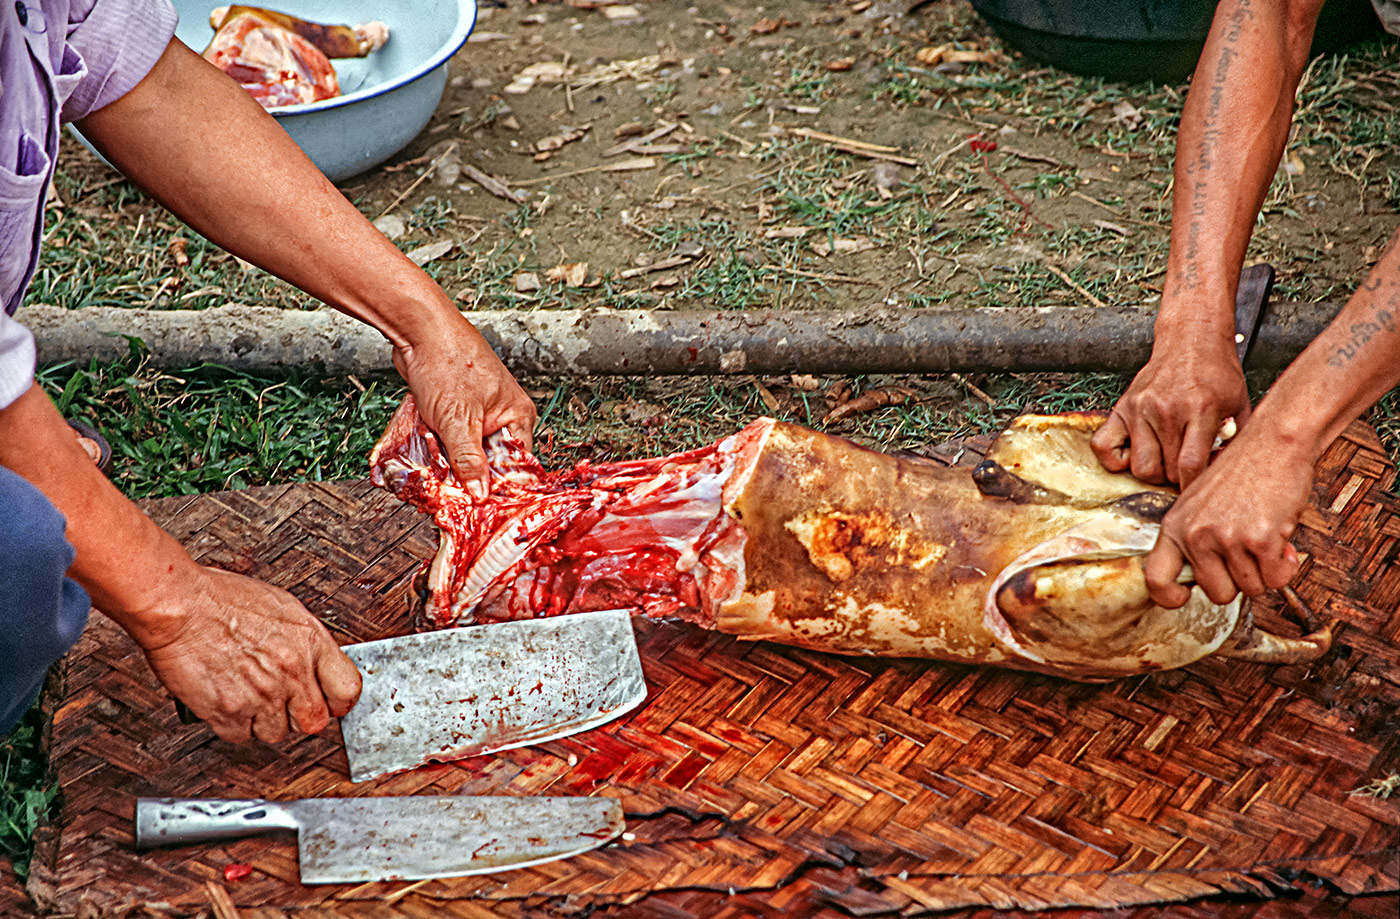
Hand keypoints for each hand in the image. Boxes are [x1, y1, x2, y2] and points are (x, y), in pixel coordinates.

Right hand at [140, 566, 361, 742]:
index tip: (330, 701)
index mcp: (310, 643)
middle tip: (285, 704)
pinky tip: (228, 702)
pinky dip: (234, 725)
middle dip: (300, 716)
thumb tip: (317, 661)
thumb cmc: (222, 599)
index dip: (338, 700)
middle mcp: (291, 672)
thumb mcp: (282, 606)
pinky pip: (241, 736)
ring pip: (277, 733)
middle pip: (314, 721)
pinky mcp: (229, 712)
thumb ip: (305, 640)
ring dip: (264, 721)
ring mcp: (262, 695)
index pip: (347, 689)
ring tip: (250, 697)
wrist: (179, 606)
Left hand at [391, 317, 536, 491]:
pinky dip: (439, 445)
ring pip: (467, 449)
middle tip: (450, 488)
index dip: (497, 485)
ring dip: (450, 459)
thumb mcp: (458, 422)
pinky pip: (452, 437)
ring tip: (434, 464)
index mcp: (517, 416)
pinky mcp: (457, 408)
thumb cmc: (447, 362)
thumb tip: (481, 495)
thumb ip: (470, 461)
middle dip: (468, 473)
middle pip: (490, 459)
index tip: (479, 504)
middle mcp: (503, 414)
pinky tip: (426, 447)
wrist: (418, 330)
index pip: (516, 464)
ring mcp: (479, 410)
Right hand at [1092, 340, 1249, 486]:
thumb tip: (1220, 476)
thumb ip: (1235, 442)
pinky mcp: (1121, 408)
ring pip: (1140, 467)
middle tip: (1186, 466)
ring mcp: (1139, 409)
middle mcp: (1166, 410)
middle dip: (1178, 478)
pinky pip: (1103, 447)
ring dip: (1154, 471)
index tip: (1198, 491)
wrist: (1191, 341)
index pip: (1190, 465)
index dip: (1193, 487)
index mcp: (1200, 410)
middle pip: (1165, 471)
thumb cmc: (1216, 375)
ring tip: (1166, 458)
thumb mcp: (1239, 406)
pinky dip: (1116, 459)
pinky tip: (1136, 452)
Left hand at [1142, 430, 1308, 607]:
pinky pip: (1277, 579)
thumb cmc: (1241, 474)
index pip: (1156, 579)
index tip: (1185, 597)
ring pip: (1252, 589)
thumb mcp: (1198, 504)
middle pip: (1218, 594)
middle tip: (1249, 556)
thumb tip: (1199, 582)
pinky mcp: (1259, 539)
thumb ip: (1193, 539)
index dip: (1169, 597)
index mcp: (1174, 527)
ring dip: (1266, 571)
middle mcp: (1195, 535)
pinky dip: (1285, 567)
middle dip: (1239, 582)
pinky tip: (1283, 542)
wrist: (1272, 443)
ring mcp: (1225, 538)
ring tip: (1265, 539)